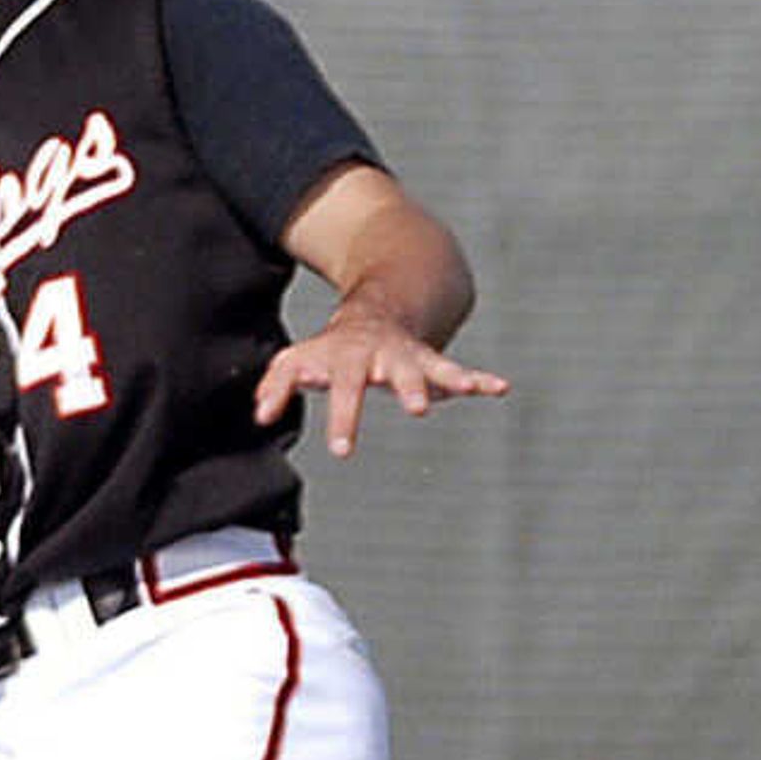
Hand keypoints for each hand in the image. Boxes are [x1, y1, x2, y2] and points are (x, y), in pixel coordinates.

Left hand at [250, 308, 510, 457]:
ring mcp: (411, 357)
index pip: (344, 387)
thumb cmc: (331, 348)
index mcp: (349, 358)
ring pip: (432, 367)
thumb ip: (277, 385)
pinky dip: (480, 379)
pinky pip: (460, 370)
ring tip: (467, 389)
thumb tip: (260, 415)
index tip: (345, 450)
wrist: (376, 308)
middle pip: (395, 373)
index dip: (345, 417)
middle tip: (418, 411)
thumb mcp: (299, 360)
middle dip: (408, 388)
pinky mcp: (434, 361)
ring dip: (450, 378)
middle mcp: (383, 356)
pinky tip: (500, 388)